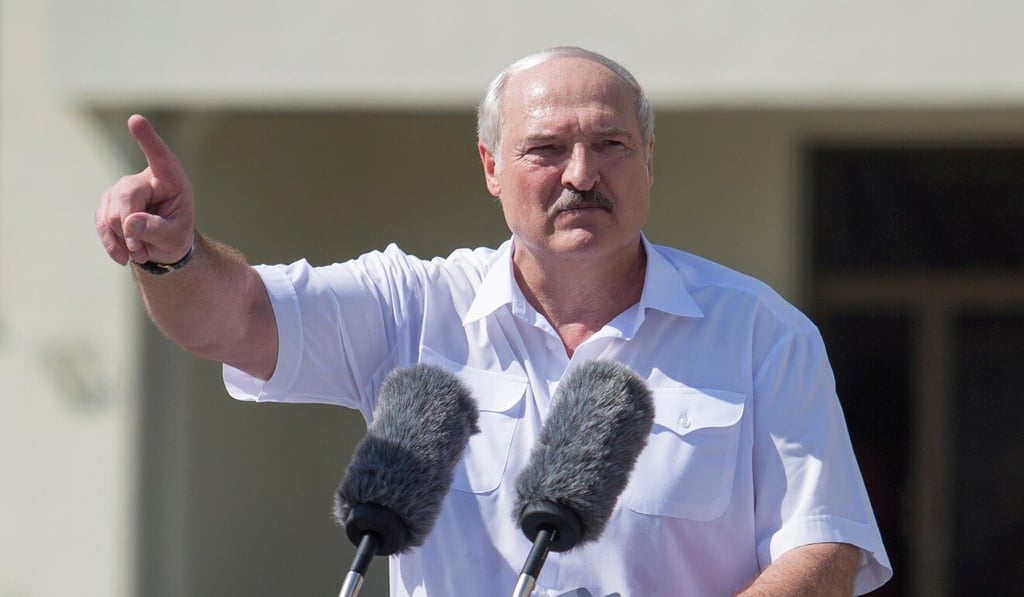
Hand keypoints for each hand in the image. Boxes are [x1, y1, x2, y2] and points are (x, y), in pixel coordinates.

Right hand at [95, 114, 194, 265]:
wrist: (163, 246)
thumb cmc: (176, 235)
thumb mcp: (175, 238)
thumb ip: (157, 230)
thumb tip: (130, 223)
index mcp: (170, 179)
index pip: (158, 156)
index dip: (147, 139)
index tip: (135, 120)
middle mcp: (145, 178)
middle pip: (126, 197)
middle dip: (131, 229)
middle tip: (142, 253)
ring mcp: (123, 189)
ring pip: (111, 214)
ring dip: (124, 240)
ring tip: (141, 253)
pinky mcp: (108, 202)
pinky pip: (101, 222)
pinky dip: (111, 243)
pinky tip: (122, 257)